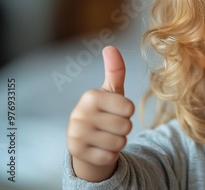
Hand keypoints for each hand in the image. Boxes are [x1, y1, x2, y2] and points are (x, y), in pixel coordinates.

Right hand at [67, 46, 134, 181]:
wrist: (85, 142)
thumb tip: (110, 47)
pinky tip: (100, 148)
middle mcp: (79, 114)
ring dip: (118, 142)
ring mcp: (76, 135)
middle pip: (125, 126)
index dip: (127, 112)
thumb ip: (115, 71)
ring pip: (119, 143)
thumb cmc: (104, 112)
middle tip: (110, 126)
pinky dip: (110, 155)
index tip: (116, 111)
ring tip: (106, 136)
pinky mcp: (77, 153)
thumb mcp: (111, 91)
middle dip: (123, 128)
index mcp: (90, 96)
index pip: (128, 108)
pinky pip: (110, 157)